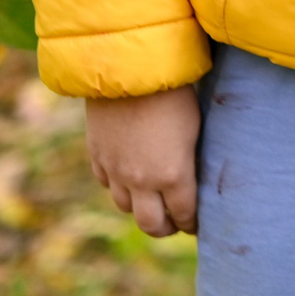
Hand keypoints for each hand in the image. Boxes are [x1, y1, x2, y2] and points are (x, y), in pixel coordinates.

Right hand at [86, 86, 202, 236]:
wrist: (130, 68)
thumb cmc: (174, 93)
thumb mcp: (194, 128)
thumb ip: (189, 161)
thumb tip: (192, 179)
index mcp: (173, 175)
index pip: (184, 213)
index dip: (192, 222)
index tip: (197, 224)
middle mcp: (141, 180)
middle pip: (151, 224)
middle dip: (166, 228)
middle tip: (175, 224)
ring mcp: (115, 170)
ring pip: (125, 207)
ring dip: (140, 209)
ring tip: (152, 203)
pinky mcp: (97, 155)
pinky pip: (107, 184)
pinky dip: (119, 186)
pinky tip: (129, 179)